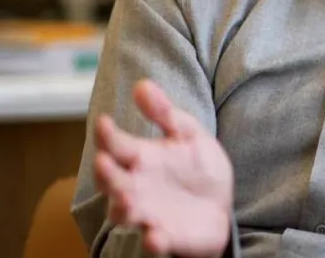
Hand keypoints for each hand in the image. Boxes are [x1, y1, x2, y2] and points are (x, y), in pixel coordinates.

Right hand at [93, 79, 234, 257]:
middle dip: (106, 173)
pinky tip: (156, 236)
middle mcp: (135, 187)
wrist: (220, 205)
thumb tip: (142, 83)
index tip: (104, 122)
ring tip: (127, 199)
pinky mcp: (166, 238)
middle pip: (111, 181)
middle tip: (104, 161)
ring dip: (123, 207)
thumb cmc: (196, 168)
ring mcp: (148, 213)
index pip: (116, 145)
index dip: (108, 135)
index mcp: (140, 159)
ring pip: (124, 213)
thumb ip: (164, 113)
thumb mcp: (187, 135)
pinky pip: (156, 242)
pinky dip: (154, 240)